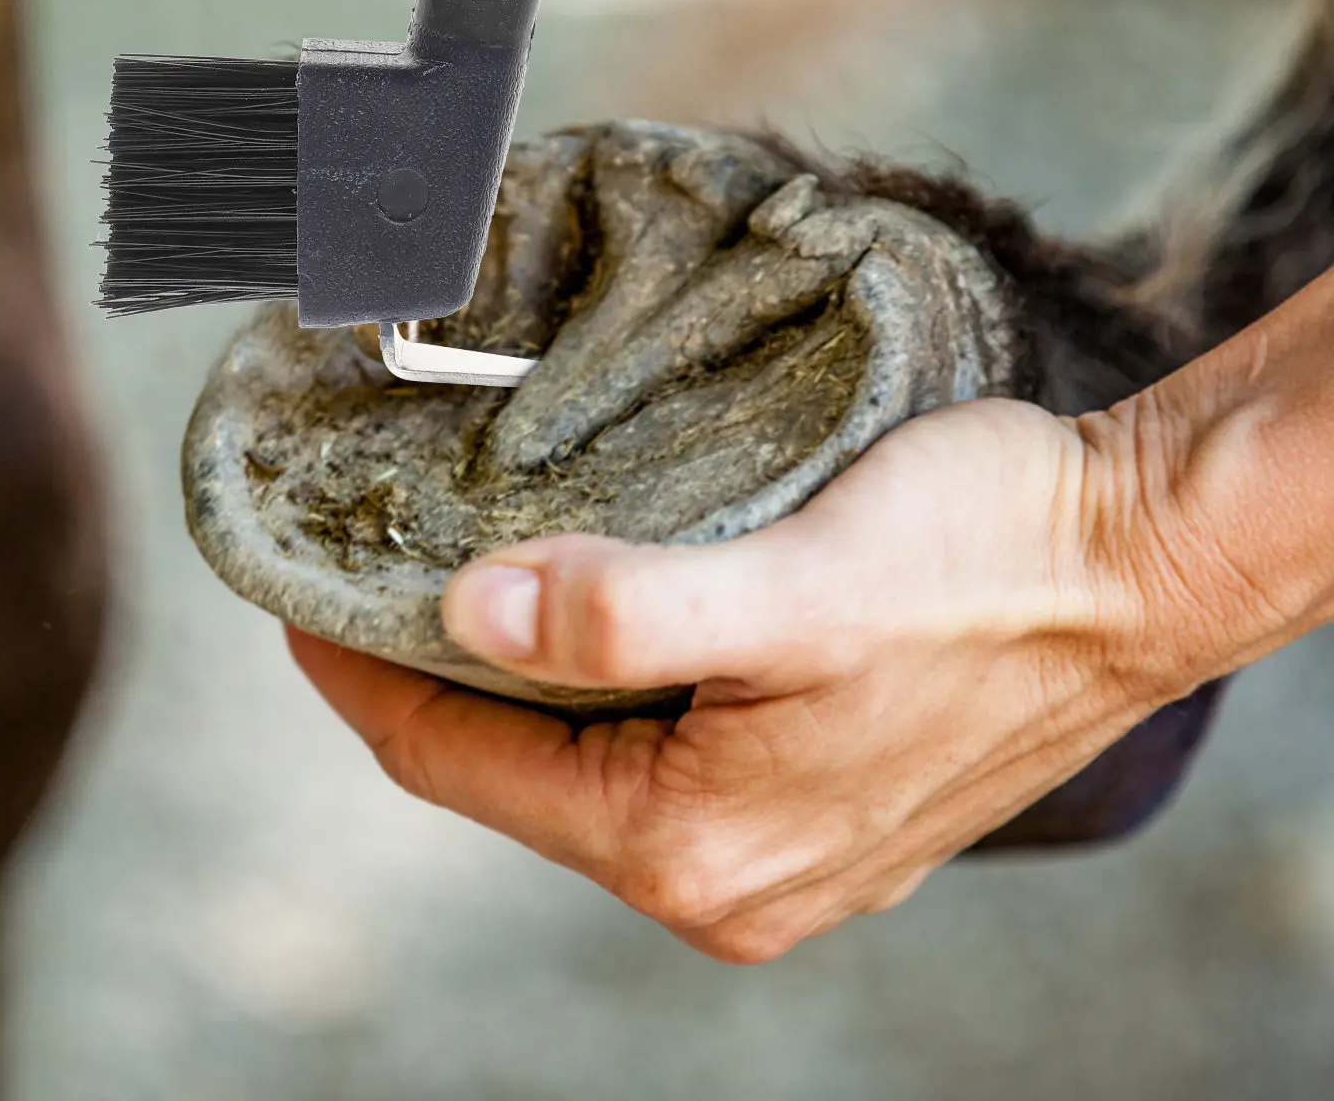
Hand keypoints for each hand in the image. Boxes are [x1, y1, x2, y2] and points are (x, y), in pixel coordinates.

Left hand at [290, 395, 1220, 961]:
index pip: (462, 767)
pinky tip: (582, 609)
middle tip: (363, 575)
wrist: (1133, 562)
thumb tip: (472, 611)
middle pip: (515, 772)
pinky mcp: (817, 786)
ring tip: (453, 579)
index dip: (363, 682)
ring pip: (585, 759)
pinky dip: (597, 680)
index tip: (298, 603)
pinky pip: (656, 746)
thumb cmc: (981, 564)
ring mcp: (781, 838)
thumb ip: (623, 617)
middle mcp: (731, 871)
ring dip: (516, 675)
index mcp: (699, 845)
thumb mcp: (792, 587)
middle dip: (429, 678)